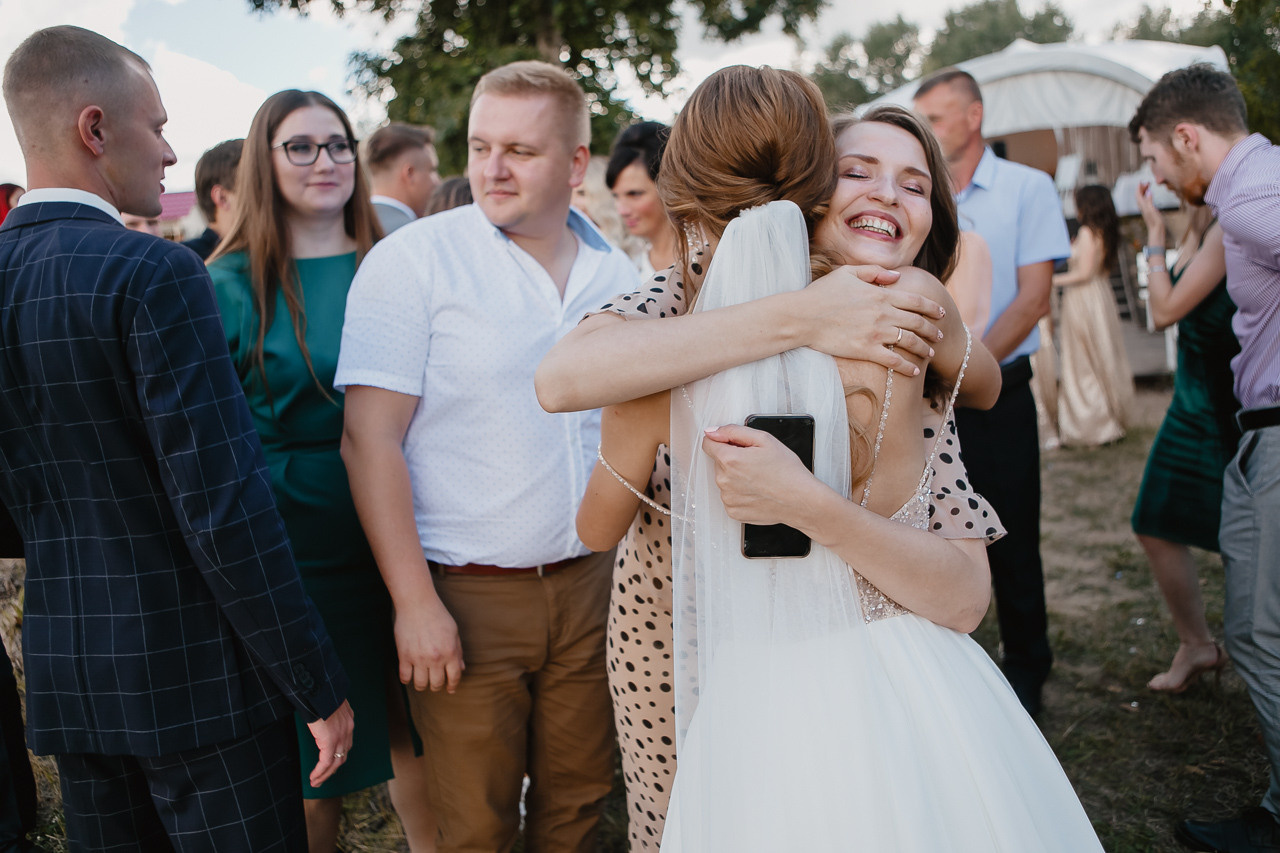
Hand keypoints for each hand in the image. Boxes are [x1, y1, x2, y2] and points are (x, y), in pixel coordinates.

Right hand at [305, 700, 353, 787]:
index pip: (346, 743)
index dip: (338, 756)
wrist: (320, 688)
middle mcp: (348, 730)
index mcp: (348, 720)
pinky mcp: (330, 740)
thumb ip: (328, 712)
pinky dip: (320, 773)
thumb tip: (319, 714)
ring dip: (325, 775)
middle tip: (322, 778)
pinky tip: (313, 778)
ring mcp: (341, 736)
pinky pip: (326, 763)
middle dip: (332, 769)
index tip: (329, 764)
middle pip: (343, 756)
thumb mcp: (328, 703)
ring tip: (315, 782)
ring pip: (335, 763)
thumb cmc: (320, 693)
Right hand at [395, 594, 464, 693]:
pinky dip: (407, 679)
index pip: (454, 677)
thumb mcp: (454, 632)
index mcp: (450, 652)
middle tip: (435, 683)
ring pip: (420, 684)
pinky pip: (404, 677)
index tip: (450, 689)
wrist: (417, 604)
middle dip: (437, 686)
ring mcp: (418, 658)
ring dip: (422, 685)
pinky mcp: (404, 655)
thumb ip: (458, 652)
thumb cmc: (438, 616)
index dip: (453, 686)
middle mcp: (435, 658)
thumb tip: (461, 668)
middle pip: (436, 684)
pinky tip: (409, 675)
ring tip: (422, 680)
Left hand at [701, 424, 825, 526]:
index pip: (708, 444)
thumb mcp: (764, 439)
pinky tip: (757, 491)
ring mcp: (727, 498)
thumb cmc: (787, 471)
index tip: (736, 445)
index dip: (723, 441)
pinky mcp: (733, 511)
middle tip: (756, 463)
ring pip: (724, 479)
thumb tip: (712, 431)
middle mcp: (723, 480)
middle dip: (733, 459)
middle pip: (718, 462)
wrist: (801, 500)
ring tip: (759, 478)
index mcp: (729, 460)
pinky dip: (740, 493)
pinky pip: (730, 496)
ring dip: (735, 476)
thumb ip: (733, 431)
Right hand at [801, 265, 941, 375]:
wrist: (802, 316)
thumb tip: (896, 276)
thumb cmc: (821, 293)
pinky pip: (893, 360)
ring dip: (923, 348)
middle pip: (917, 322)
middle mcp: (882, 313)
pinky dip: (907, 366)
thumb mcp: (848, 273)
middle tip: (940, 336)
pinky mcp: (865, 349)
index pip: (915, 301)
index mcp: (880, 294)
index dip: (931, 307)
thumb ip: (874, 271)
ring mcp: (875, 332)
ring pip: (909, 341)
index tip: (940, 312)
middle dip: (932, 330)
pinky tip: (914, 371)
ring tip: (930, 353)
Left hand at [1135, 182, 1165, 240]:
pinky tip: (1150, 195)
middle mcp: (1142, 207)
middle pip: (1139, 195)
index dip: (1139, 188)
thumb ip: (1149, 201)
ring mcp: (1145, 209)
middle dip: (1142, 188)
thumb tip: (1148, 192)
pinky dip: (1146, 196)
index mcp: (1142, 206)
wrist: (1156, 230)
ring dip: (1144, 191)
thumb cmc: (1155, 221)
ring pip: (1142, 198)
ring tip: (1148, 186)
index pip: (1138, 195)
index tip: (1142, 182)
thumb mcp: (1152, 210)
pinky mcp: (1148, 211)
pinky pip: (1145, 201)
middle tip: (1147, 182)